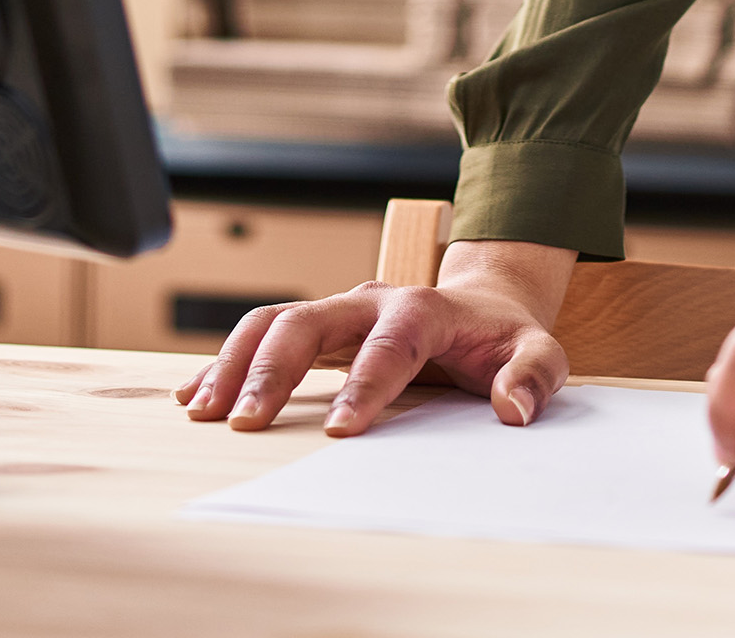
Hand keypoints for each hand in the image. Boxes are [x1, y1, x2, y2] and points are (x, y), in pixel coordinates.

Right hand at [179, 240, 577, 436]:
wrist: (480, 305)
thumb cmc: (505, 339)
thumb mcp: (541, 353)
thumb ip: (535, 376)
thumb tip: (513, 409)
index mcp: (424, 308)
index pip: (390, 342)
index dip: (365, 385)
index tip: (341, 433)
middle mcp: (370, 301)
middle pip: (309, 320)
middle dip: (273, 370)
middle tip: (245, 420)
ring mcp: (338, 313)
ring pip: (273, 322)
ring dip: (233, 363)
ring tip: (202, 409)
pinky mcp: (317, 329)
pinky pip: (261, 334)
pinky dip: (224, 362)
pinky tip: (193, 395)